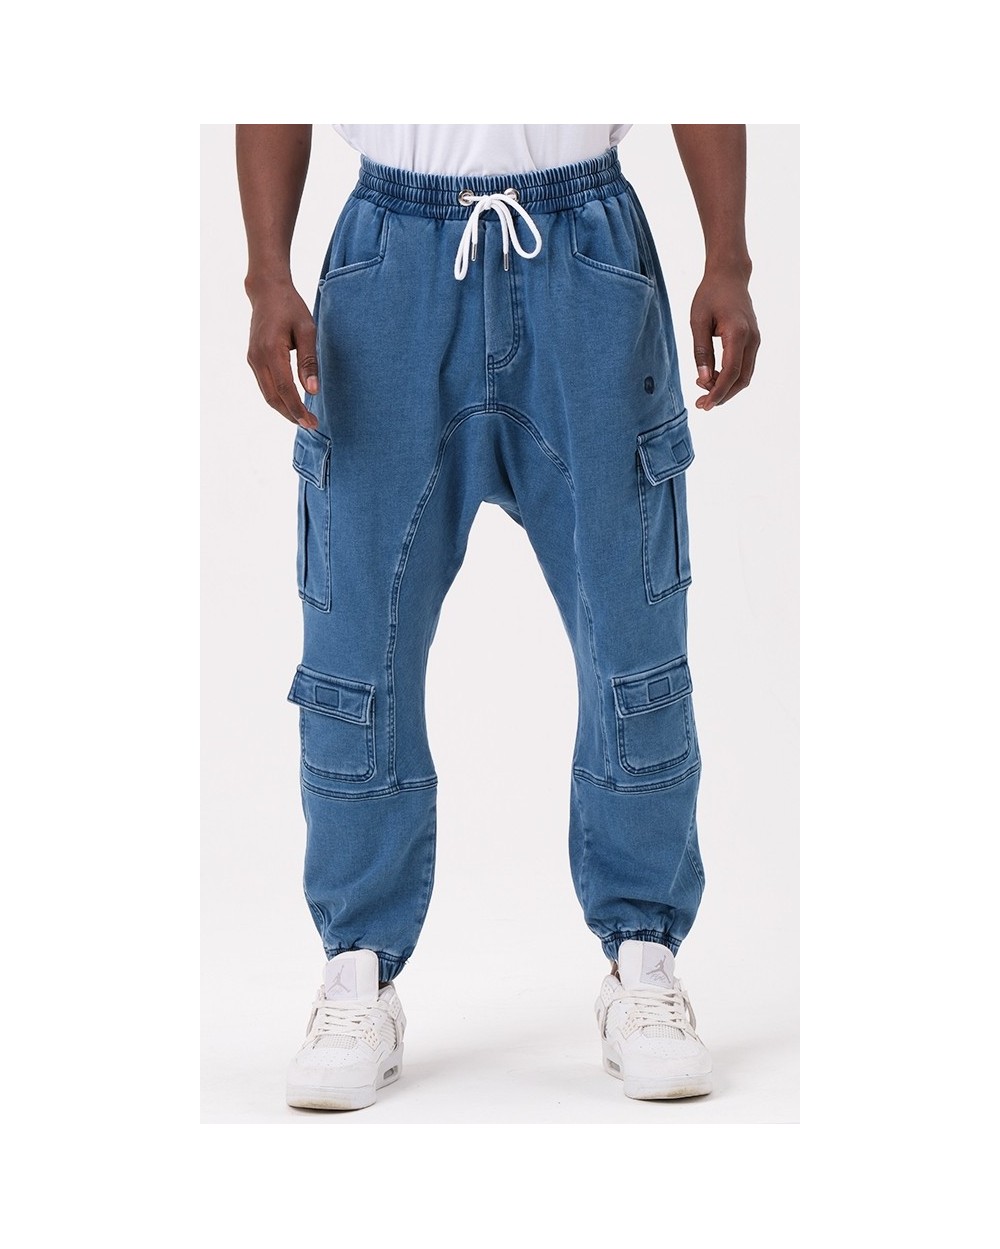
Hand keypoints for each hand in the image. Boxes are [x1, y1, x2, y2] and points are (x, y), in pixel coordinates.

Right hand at [245, 277, 318, 428]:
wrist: (267, 291)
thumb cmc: (290, 307)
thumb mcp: (307, 330)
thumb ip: (308, 361)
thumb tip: (312, 390)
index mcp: (271, 350)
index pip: (284, 388)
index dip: (297, 408)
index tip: (310, 421)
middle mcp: (257, 358)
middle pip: (272, 397)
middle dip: (291, 414)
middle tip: (311, 425)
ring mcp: (253, 359)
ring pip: (267, 394)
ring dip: (284, 408)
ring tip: (303, 418)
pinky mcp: (253, 359)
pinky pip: (265, 385)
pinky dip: (278, 397)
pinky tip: (292, 402)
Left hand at [690, 266, 759, 410]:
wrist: (730, 276)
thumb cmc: (710, 295)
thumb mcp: (698, 321)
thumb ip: (701, 351)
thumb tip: (703, 379)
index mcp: (738, 333)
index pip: (731, 372)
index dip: (718, 392)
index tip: (704, 405)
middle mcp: (752, 339)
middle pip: (741, 380)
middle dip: (722, 395)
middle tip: (701, 404)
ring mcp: (755, 341)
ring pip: (744, 376)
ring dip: (726, 387)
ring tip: (703, 386)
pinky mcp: (753, 342)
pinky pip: (744, 367)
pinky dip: (730, 377)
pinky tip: (712, 375)